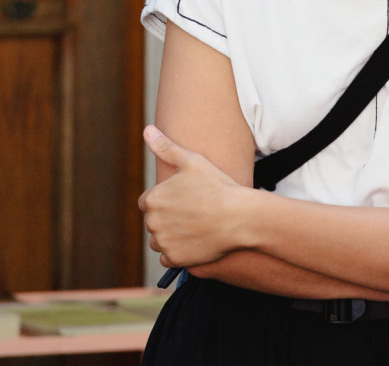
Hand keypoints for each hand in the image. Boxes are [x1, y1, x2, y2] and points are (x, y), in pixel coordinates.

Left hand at [138, 125, 251, 268]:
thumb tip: (147, 130)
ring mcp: (163, 242)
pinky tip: (198, 241)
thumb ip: (166, 147)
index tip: (188, 199)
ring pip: (161, 240)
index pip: (149, 202)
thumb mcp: (193, 161)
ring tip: (198, 226)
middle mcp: (152, 222)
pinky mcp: (174, 259)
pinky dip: (180, 252)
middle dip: (171, 218)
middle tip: (197, 212)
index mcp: (152, 199)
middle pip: (155, 222)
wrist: (240, 217)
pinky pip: (170, 257)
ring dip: (173, 236)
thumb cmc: (218, 186)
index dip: (169, 200)